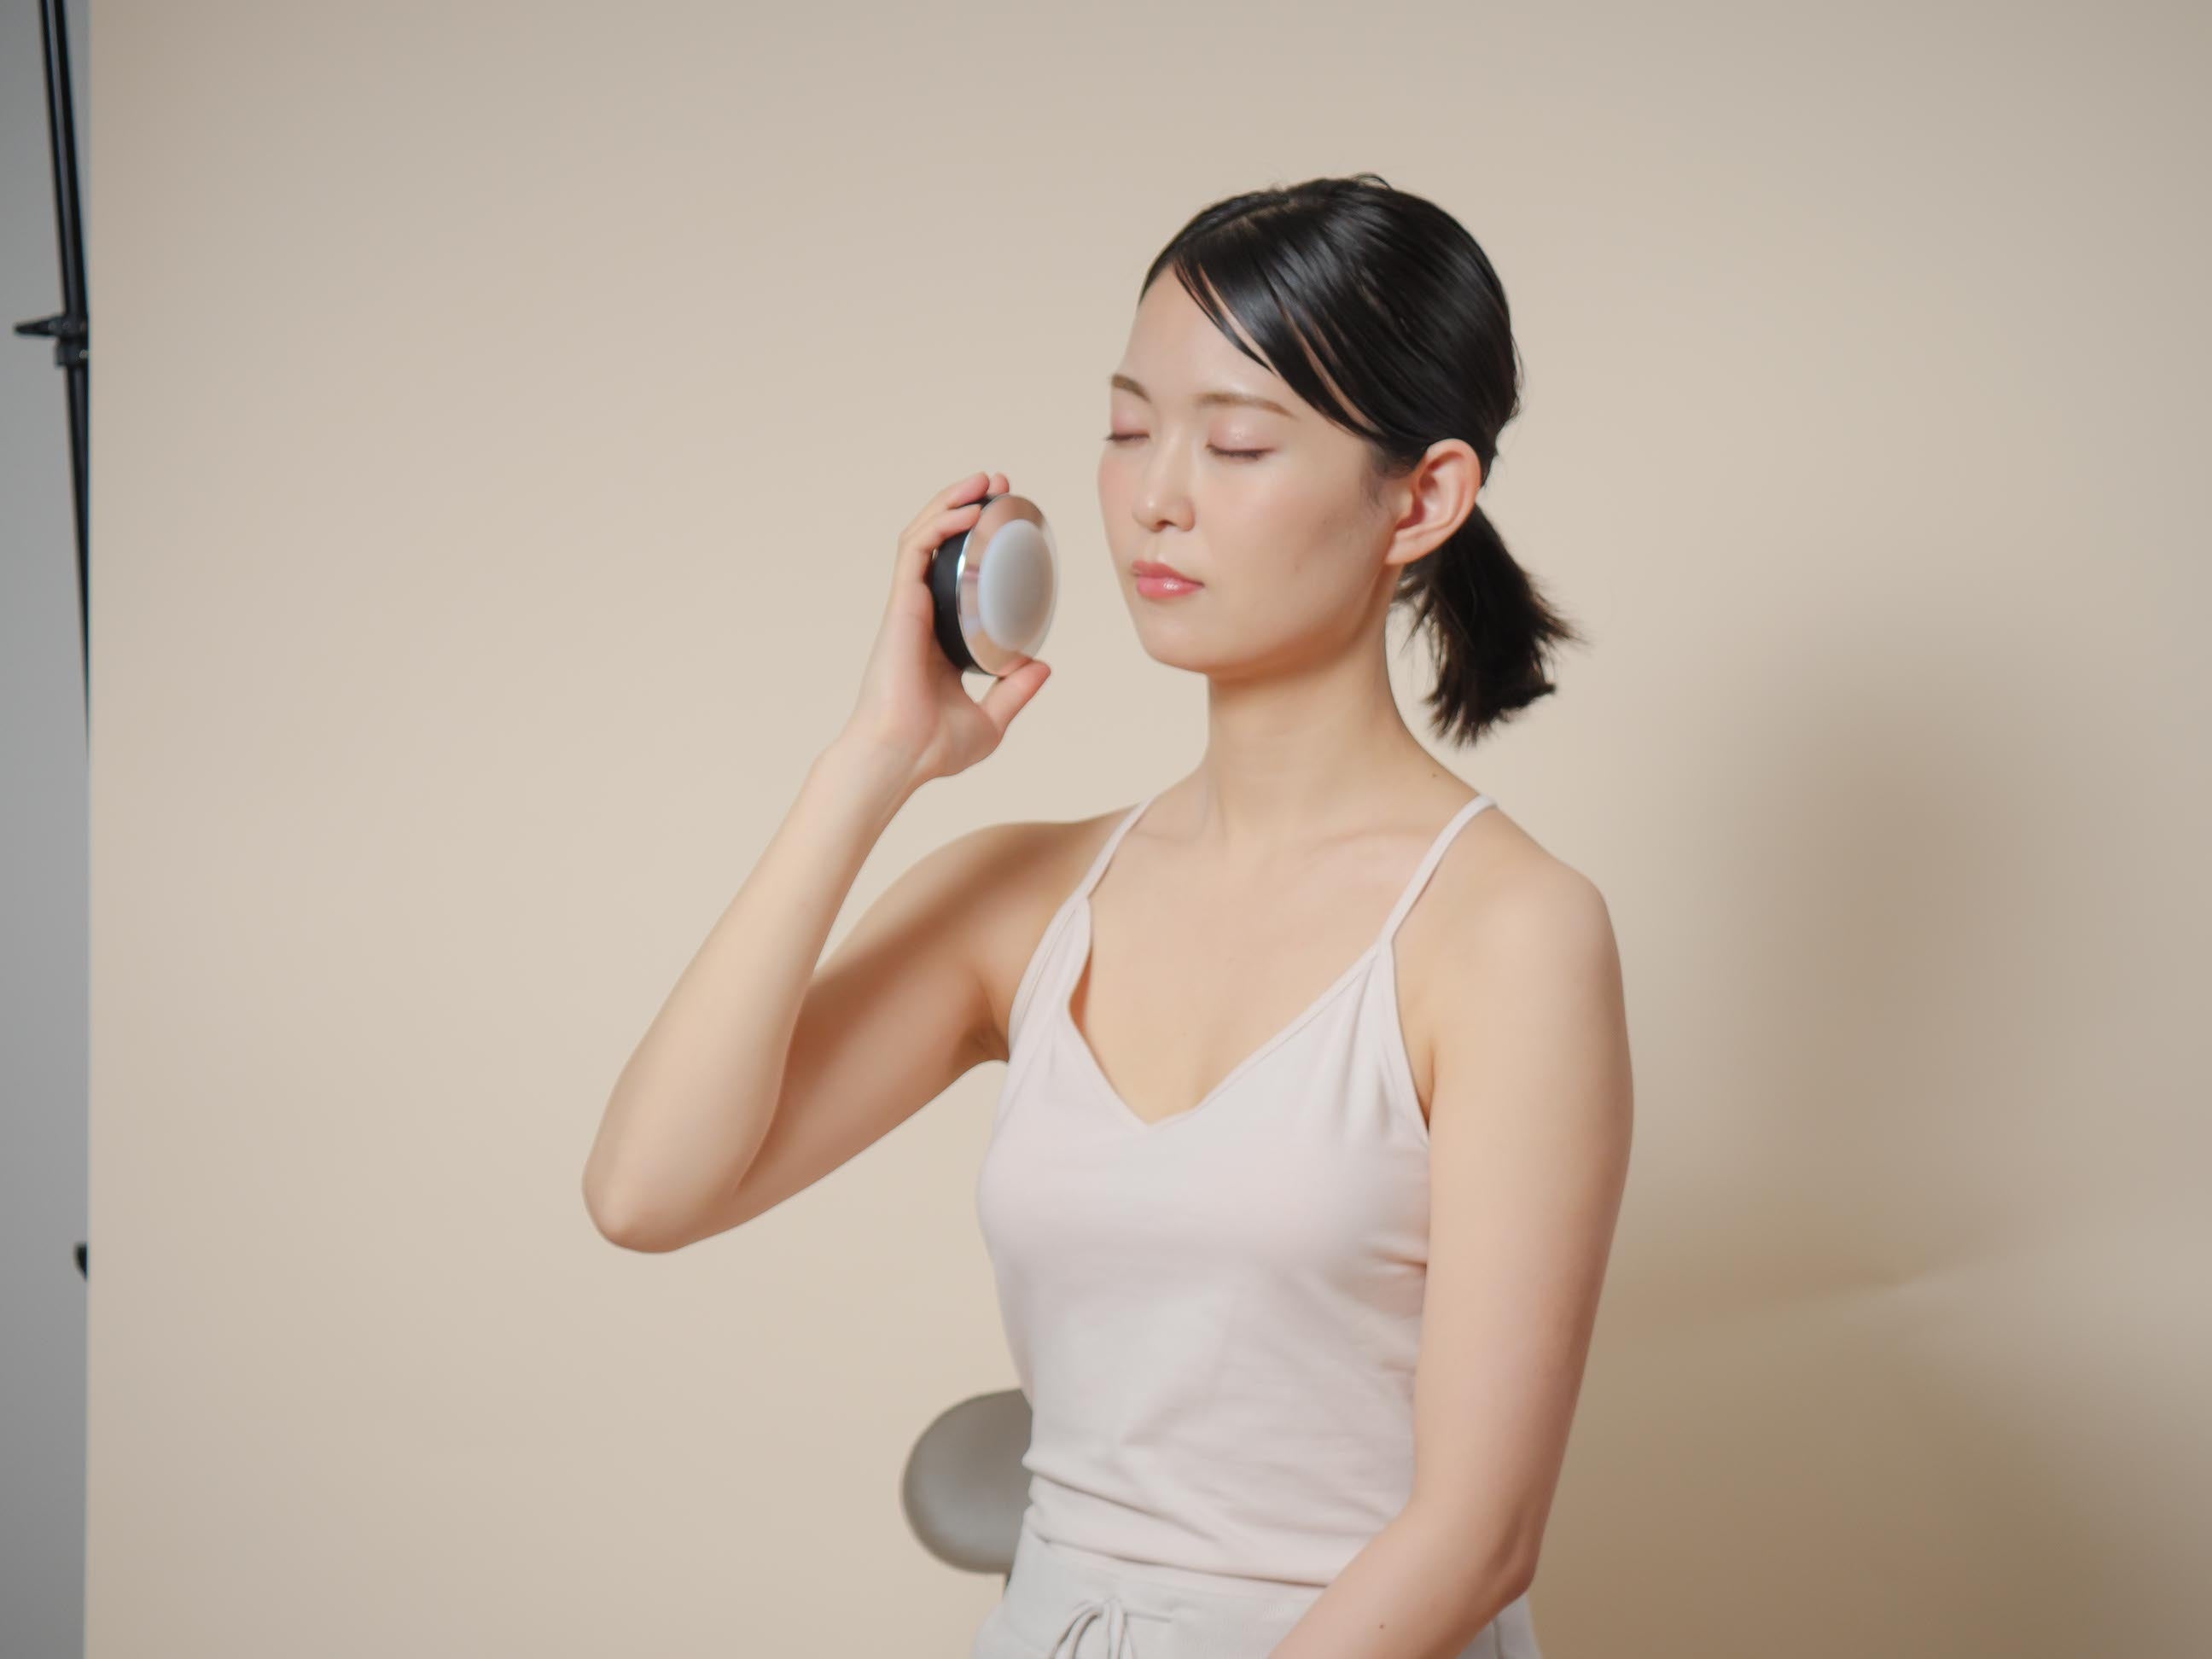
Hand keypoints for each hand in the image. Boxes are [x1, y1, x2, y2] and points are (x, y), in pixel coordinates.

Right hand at [839, 470, 1051, 789]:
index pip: (955, 577)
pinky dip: (938, 526)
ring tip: (984, 482)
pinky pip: (915, 552)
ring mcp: (907, 608)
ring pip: (923, 539)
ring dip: (952, 504)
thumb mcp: (990, 718)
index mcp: (937, 637)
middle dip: (965, 509)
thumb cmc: (933, 748)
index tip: (1008, 526)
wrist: (901, 758)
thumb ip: (1013, 691)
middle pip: (939, 546)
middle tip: (999, 487)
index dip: (978, 545)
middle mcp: (919, 615)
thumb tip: (1043, 666)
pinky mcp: (899, 606)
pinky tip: (965, 512)